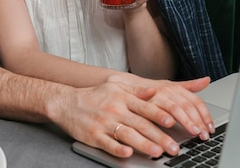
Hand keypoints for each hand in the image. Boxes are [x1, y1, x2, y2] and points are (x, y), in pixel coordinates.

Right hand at [49, 81, 182, 157]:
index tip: (173, 122)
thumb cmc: (94, 96)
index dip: (159, 115)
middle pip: (141, 124)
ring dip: (144, 144)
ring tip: (158, 152)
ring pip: (128, 135)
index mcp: (122, 98)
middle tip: (174, 147)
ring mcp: (104, 123)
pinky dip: (118, 149)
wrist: (66, 103)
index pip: (145, 107)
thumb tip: (154, 91)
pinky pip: (108, 144)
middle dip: (160, 137)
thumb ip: (135, 90)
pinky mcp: (94, 136)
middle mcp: (115, 110)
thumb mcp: (115, 86)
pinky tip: (128, 153)